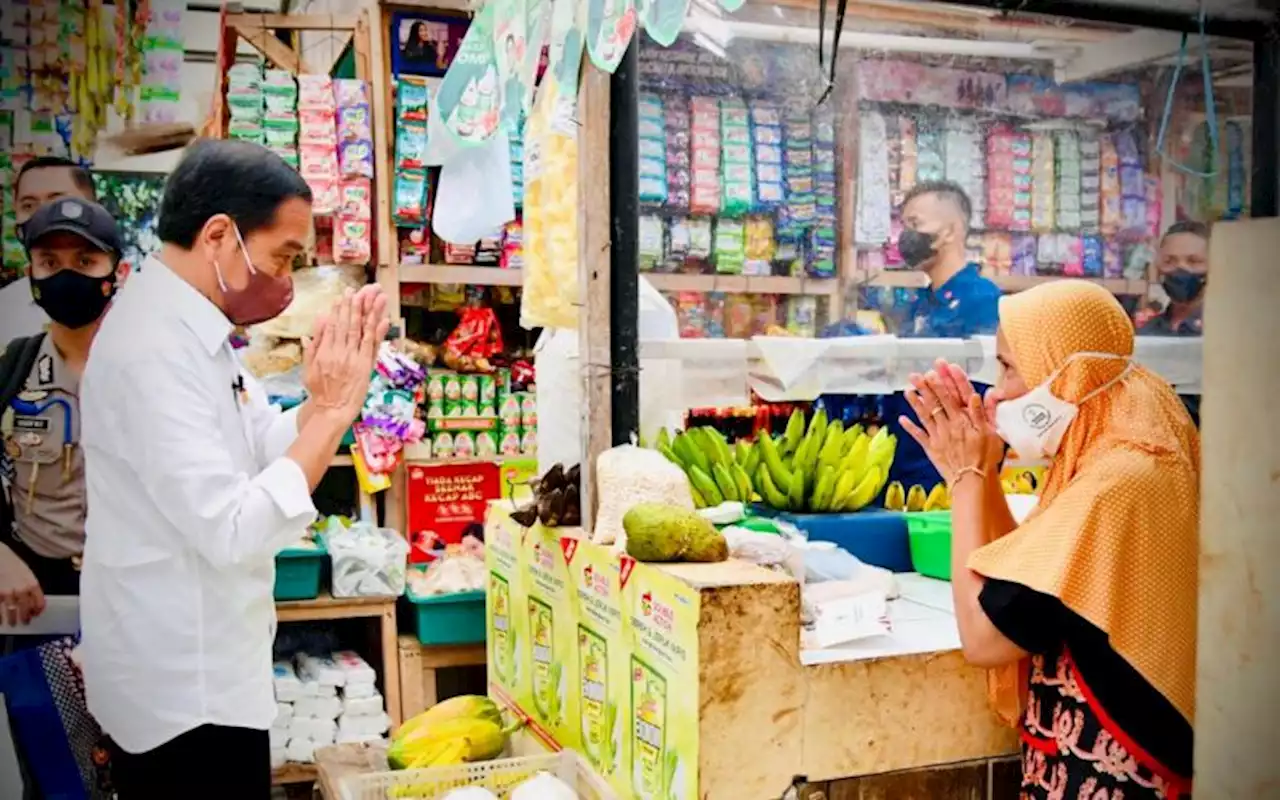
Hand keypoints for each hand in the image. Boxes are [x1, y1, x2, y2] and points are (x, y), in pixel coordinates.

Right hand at [0, 543, 44, 625]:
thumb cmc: (11, 562)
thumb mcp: (26, 572)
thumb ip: (30, 586)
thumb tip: (32, 599)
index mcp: (32, 583)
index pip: (39, 601)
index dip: (38, 610)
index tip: (36, 614)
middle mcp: (21, 589)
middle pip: (26, 608)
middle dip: (25, 617)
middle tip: (25, 622)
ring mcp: (7, 593)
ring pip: (12, 611)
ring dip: (13, 619)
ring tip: (13, 624)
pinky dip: (0, 617)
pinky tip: (1, 621)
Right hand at [303, 286, 389, 418]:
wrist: (331, 410)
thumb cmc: (320, 391)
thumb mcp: (308, 368)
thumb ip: (313, 345)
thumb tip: (317, 322)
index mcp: (324, 351)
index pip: (333, 325)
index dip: (340, 309)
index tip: (344, 295)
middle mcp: (338, 352)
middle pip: (348, 323)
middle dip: (355, 304)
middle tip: (361, 289)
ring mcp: (352, 359)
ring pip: (361, 330)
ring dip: (368, 311)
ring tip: (374, 296)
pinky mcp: (364, 366)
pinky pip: (371, 345)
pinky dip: (377, 331)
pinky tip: (383, 318)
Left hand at [899, 359, 1004, 484]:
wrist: (974, 482)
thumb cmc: (986, 458)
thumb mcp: (992, 434)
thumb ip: (984, 413)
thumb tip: (977, 395)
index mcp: (965, 420)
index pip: (955, 395)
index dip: (948, 380)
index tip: (942, 367)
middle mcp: (949, 425)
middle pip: (937, 401)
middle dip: (927, 385)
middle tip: (917, 373)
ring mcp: (939, 436)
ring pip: (926, 414)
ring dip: (916, 402)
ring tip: (907, 389)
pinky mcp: (932, 448)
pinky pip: (919, 435)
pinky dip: (910, 427)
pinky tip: (902, 418)